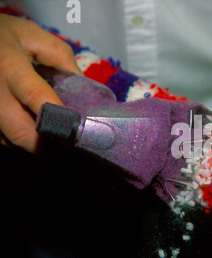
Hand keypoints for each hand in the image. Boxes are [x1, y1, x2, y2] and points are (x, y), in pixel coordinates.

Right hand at [0, 14, 81, 154]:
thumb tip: (83, 86)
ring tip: (57, 140)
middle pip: (22, 133)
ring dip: (37, 147)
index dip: (60, 119)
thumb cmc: (2, 35)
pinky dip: (22, 142)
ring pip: (11, 142)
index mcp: (10, 67)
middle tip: (70, 144)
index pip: (37, 98)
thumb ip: (61, 58)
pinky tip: (37, 134)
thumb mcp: (33, 35)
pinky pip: (3, 139)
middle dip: (50, 145)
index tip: (78, 130)